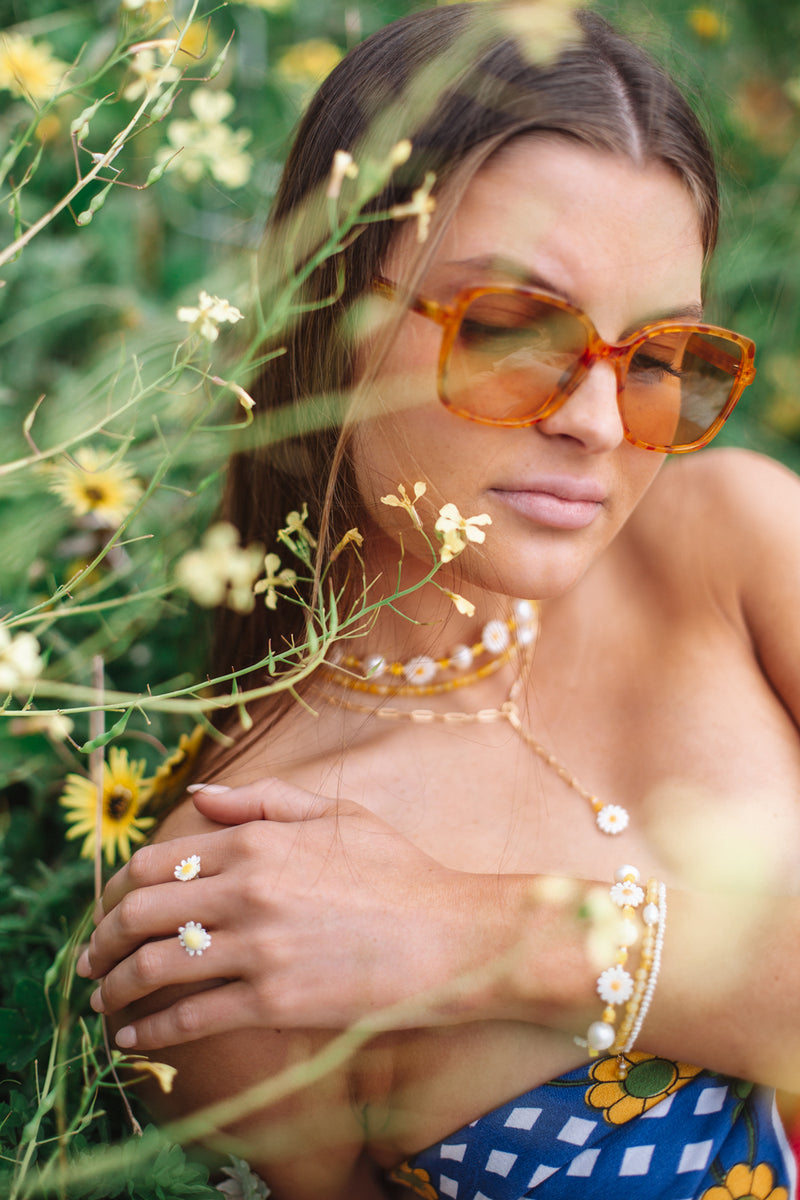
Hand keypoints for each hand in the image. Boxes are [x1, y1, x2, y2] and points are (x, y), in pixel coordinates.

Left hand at [77, 778, 510, 1050]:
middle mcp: (246, 890)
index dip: (118, 890)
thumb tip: (201, 796)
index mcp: (256, 842)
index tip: (108, 909)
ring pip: (154, 968)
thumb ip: (262, 802)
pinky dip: (150, 1033)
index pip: (155, 863)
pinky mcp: (272, 1002)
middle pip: (141, 915)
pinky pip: (189, 1019)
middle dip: (103, 940)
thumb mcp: (335, 815)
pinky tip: (134, 1041)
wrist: (452, 936)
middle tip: (91, 960)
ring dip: (114, 989)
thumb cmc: (398, 871)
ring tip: (101, 1001)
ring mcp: (257, 948)